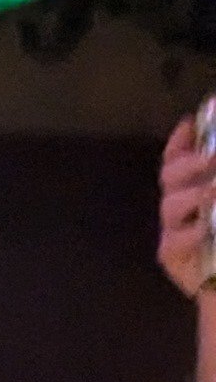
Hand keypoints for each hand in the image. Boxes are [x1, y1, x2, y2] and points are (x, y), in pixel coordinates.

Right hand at [161, 117, 214, 303]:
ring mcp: (175, 230)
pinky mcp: (172, 257)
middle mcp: (184, 205)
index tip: (190, 124)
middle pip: (170, 176)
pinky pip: (174, 239)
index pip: (180, 158)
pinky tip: (205, 229)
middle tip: (212, 158)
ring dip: (193, 195)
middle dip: (187, 163)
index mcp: (198, 186)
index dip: (180, 141)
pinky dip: (192, 232)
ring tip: (213, 192)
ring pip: (170, 205)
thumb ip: (213, 176)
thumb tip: (206, 155)